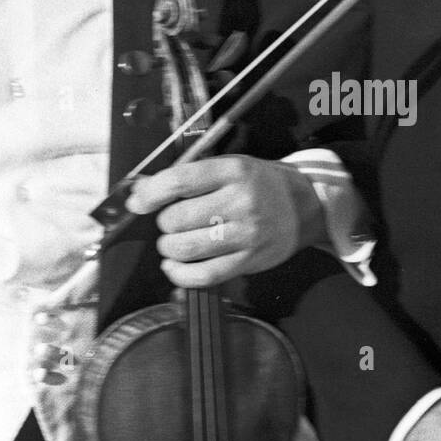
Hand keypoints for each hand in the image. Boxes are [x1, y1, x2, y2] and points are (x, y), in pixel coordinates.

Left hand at [125, 156, 320, 288]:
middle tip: (168, 222)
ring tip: (171, 242)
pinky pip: (206, 275)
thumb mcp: (228, 166)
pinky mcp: (250, 261)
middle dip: (163, 223)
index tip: (136, 202)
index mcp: (233, 171)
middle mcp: (241, 201)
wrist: (303, 205)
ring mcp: (247, 234)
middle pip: (179, 218)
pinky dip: (180, 274)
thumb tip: (141, 189)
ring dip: (168, 247)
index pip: (180, 181)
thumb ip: (189, 176)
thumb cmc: (257, 183)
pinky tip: (173, 266)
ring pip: (188, 247)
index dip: (150, 193)